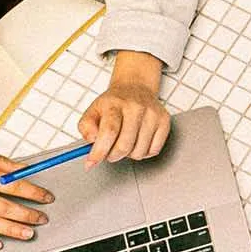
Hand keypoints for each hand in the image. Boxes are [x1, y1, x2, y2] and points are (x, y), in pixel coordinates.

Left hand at [79, 50, 170, 167]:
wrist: (135, 88)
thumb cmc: (113, 104)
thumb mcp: (93, 111)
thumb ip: (86, 127)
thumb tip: (92, 141)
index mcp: (115, 103)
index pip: (108, 132)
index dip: (99, 151)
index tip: (91, 162)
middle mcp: (136, 107)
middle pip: (124, 145)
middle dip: (112, 156)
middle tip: (108, 152)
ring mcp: (152, 114)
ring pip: (139, 152)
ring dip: (128, 154)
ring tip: (124, 142)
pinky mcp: (164, 121)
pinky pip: (153, 151)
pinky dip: (143, 152)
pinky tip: (137, 141)